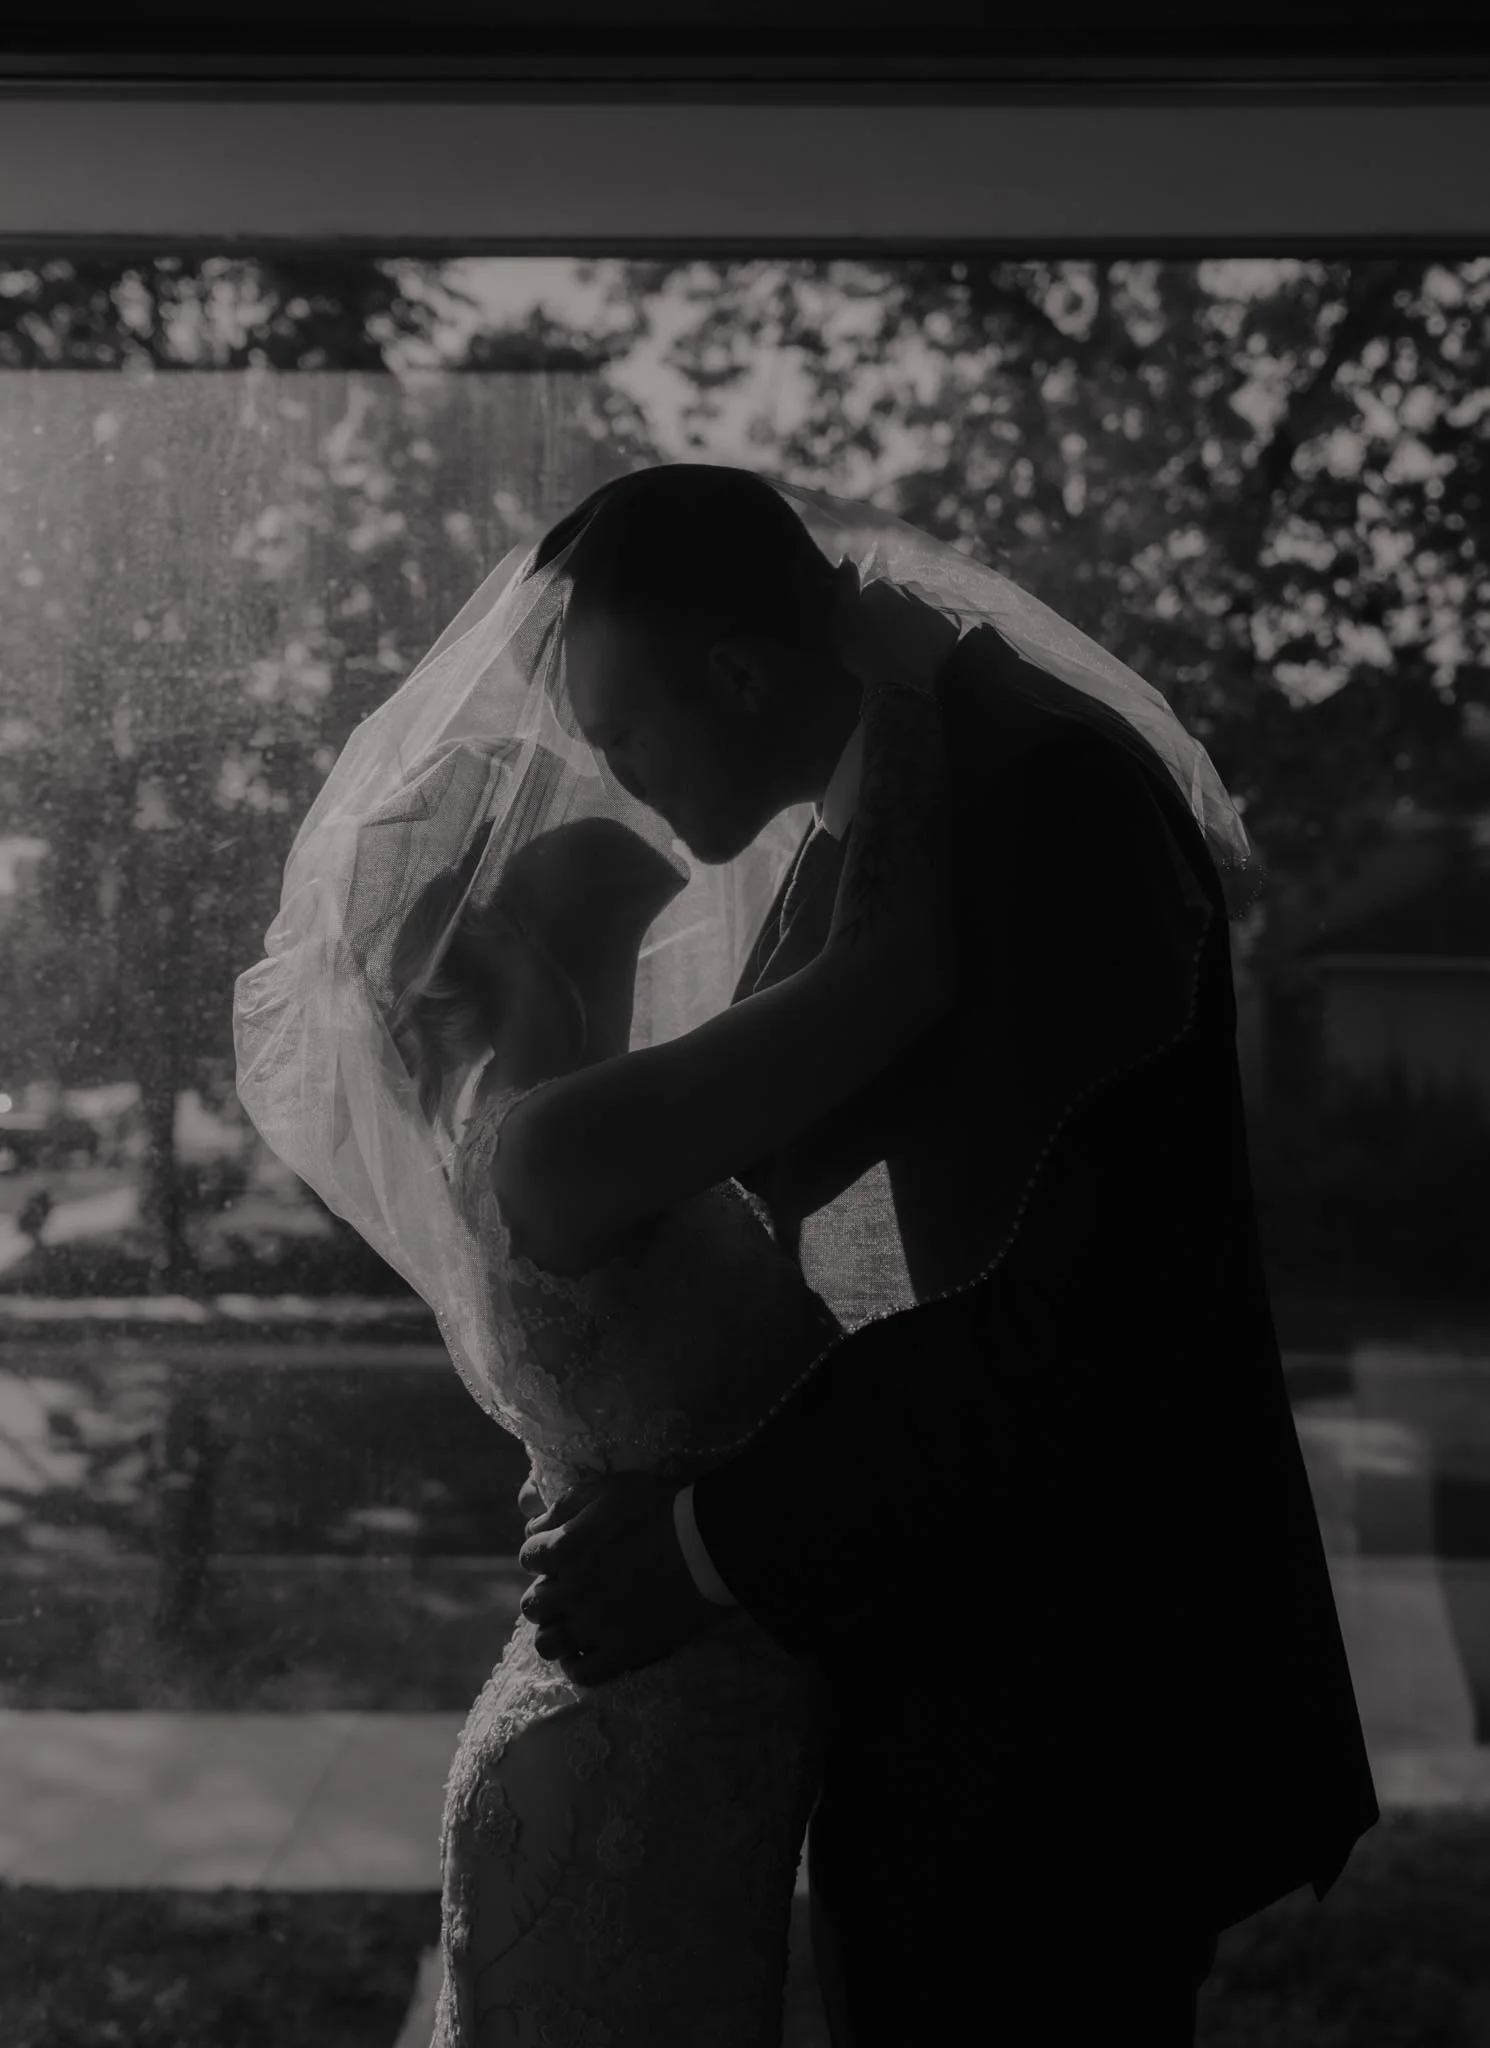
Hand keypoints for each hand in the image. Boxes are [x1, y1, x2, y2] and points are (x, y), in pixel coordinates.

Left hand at [516, 1471, 720, 1686]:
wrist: (708, 1543)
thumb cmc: (659, 1509)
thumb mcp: (608, 1490)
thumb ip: (565, 1505)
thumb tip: (534, 1524)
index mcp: (565, 1550)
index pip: (528, 1557)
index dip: (541, 1553)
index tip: (556, 1553)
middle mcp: (573, 1592)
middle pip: (533, 1604)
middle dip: (544, 1593)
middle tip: (565, 1589)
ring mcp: (597, 1626)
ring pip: (548, 1644)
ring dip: (554, 1631)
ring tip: (572, 1622)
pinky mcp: (624, 1652)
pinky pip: (583, 1673)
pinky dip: (577, 1664)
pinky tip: (586, 1649)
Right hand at [831, 571, 957, 704]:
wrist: (897, 681)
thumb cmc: (863, 649)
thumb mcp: (842, 616)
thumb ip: (845, 585)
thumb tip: (847, 558)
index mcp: (884, 586)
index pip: (876, 591)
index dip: (871, 608)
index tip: (869, 627)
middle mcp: (911, 588)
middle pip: (902, 597)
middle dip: (897, 611)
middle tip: (891, 637)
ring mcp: (934, 605)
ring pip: (923, 607)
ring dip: (917, 619)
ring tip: (910, 644)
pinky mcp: (951, 624)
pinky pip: (943, 622)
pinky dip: (936, 631)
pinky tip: (927, 647)